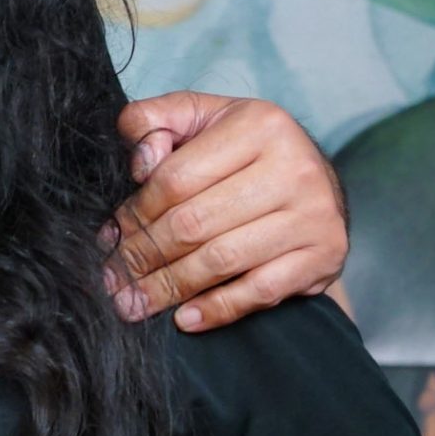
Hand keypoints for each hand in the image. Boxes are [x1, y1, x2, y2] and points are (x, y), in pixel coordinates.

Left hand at [105, 94, 346, 332]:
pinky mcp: (325, 255)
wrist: (318, 181)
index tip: (109, 237)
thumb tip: (140, 160)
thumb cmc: (245, 151)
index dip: (135, 213)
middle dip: (144, 256)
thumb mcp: (203, 117)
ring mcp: (313, 214)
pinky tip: (185, 318)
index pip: (176, 179)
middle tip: (114, 279)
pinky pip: (260, 290)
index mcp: (259, 126)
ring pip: (221, 260)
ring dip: (169, 287)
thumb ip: (158, 120)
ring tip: (133, 303)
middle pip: (194, 223)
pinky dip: (218, 309)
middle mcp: (293, 168)